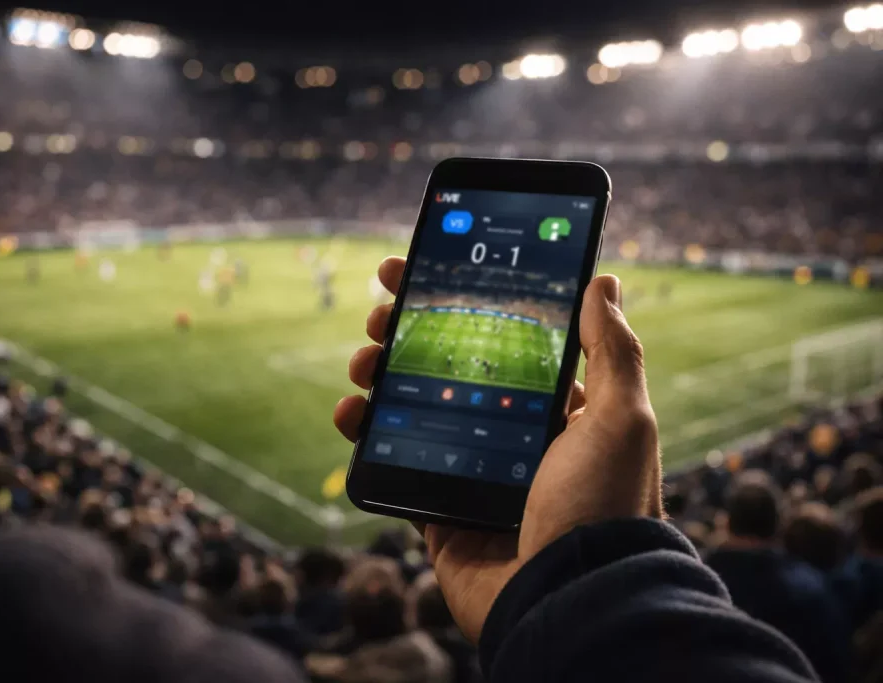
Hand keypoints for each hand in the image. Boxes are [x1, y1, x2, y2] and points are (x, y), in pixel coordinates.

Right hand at [334, 257, 662, 643]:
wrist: (569, 601)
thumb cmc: (604, 506)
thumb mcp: (621, 418)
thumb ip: (612, 351)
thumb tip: (604, 282)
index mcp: (557, 410)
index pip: (504, 341)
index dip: (468, 303)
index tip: (430, 270)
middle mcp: (512, 436)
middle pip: (449, 368)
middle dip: (412, 333)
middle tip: (383, 311)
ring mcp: (471, 470)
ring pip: (414, 407)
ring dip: (382, 375)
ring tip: (363, 361)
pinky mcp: (438, 507)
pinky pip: (393, 460)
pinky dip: (365, 433)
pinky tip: (351, 412)